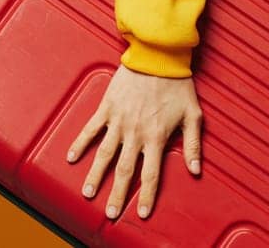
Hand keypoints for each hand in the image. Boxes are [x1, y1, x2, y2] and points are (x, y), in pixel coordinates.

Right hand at [66, 64, 202, 220]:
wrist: (157, 55)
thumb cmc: (177, 84)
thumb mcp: (193, 114)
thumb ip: (193, 145)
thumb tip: (196, 170)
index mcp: (157, 137)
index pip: (151, 174)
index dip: (146, 195)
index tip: (141, 213)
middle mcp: (136, 133)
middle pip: (125, 170)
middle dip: (117, 194)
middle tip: (110, 213)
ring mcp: (119, 121)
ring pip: (105, 154)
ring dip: (96, 175)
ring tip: (88, 193)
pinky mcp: (107, 107)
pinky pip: (91, 129)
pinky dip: (80, 143)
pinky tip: (72, 157)